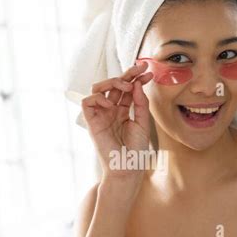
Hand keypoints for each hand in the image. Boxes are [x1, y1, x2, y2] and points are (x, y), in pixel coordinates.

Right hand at [81, 61, 152, 179]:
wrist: (128, 167)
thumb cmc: (136, 150)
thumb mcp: (143, 122)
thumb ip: (140, 103)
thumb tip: (136, 84)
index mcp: (123, 111)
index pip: (127, 89)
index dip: (136, 78)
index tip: (148, 72)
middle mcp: (111, 111)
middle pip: (114, 85)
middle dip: (127, 74)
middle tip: (140, 68)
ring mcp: (101, 115)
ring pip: (98, 88)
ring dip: (112, 82)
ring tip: (126, 87)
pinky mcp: (92, 122)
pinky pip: (87, 102)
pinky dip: (98, 98)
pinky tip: (110, 104)